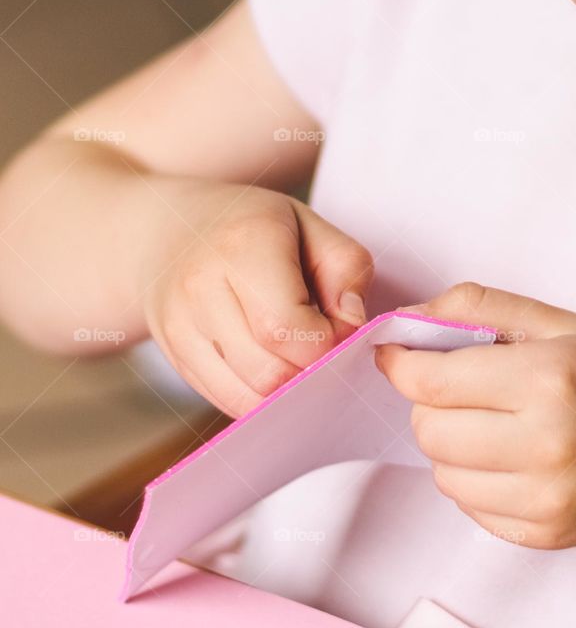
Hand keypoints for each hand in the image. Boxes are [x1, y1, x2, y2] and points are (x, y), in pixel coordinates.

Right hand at [141, 180, 373, 416]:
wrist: (170, 230)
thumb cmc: (252, 227)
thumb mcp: (311, 225)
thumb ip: (347, 270)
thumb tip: (351, 326)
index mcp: (243, 245)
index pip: (288, 328)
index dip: (328, 342)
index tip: (340, 326)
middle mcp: (201, 288)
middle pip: (268, 370)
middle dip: (310, 370)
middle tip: (322, 342)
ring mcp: (179, 327)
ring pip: (247, 396)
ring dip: (287, 389)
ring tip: (297, 351)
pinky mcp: (174, 357)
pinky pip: (228, 402)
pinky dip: (261, 396)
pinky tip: (272, 362)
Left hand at [376, 282, 575, 548]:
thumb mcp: (560, 322)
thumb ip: (480, 306)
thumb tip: (407, 317)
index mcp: (550, 378)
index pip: (431, 381)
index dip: (402, 362)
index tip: (398, 351)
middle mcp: (546, 444)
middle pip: (428, 430)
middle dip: (430, 403)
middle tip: (463, 387)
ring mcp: (546, 499)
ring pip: (441, 472)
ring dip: (451, 443)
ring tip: (494, 422)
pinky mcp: (542, 536)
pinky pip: (468, 506)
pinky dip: (474, 478)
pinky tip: (512, 457)